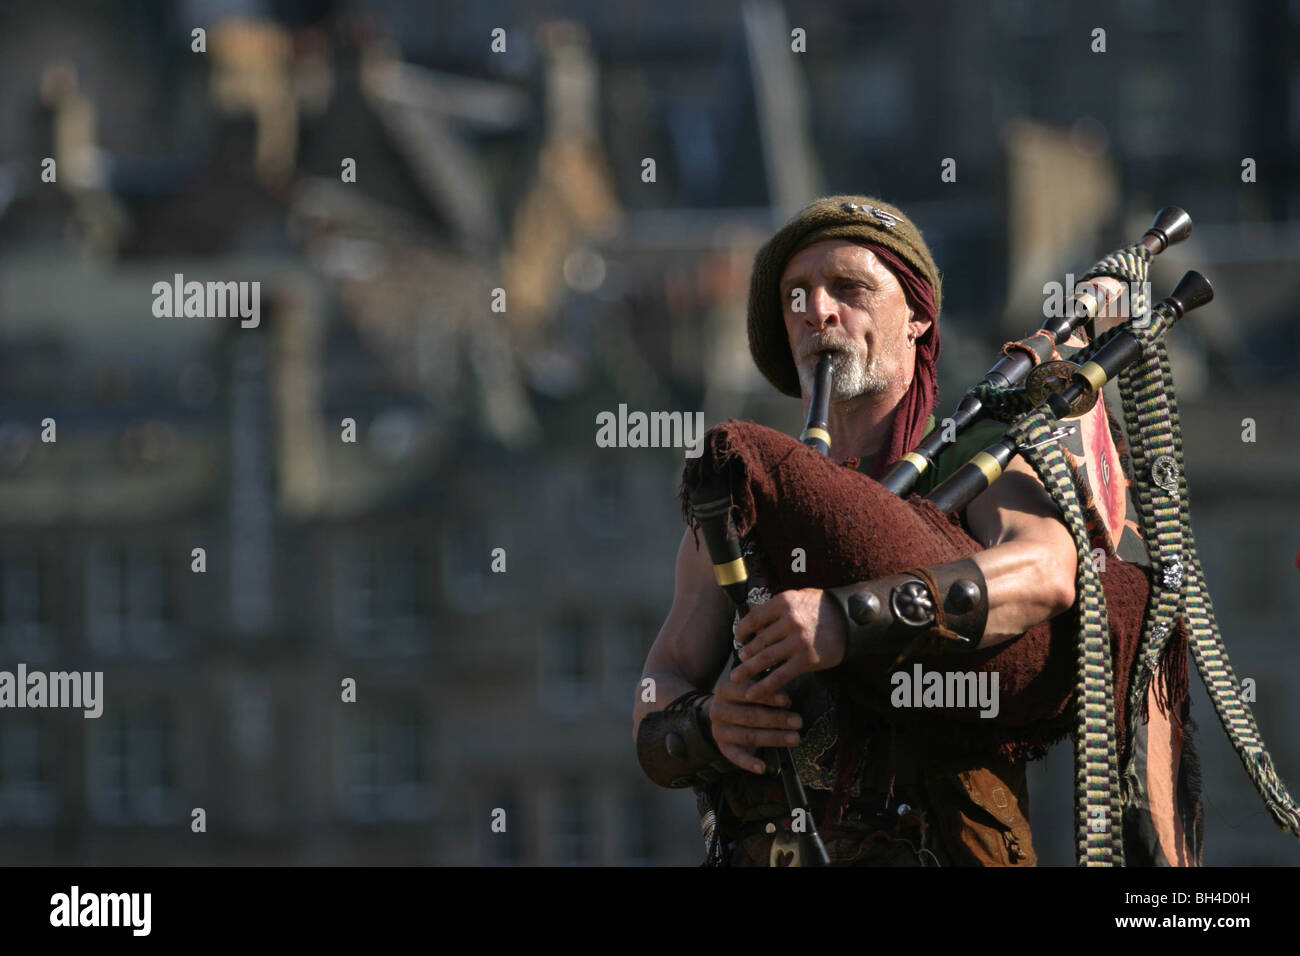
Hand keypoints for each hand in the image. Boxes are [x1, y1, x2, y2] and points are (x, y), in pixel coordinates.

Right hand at [705, 673, 800, 774]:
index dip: (767, 697)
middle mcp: (717, 710)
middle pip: (749, 716)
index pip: (746, 692)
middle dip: (776, 719)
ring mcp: (719, 730)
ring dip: (774, 738)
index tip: (786, 700)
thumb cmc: (745, 699)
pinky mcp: (723, 748)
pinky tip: (762, 768)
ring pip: (748, 736)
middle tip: (798, 721)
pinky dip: (750, 763)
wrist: (724, 714)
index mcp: (723, 689)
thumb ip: (767, 693)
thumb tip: (786, 701)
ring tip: (795, 738)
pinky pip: (737, 757)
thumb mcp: (753, 689)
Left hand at [731, 589, 846, 698]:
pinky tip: (752, 693)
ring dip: (748, 669)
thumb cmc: (823, 608)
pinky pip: (780, 675)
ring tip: (737, 676)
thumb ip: (776, 607)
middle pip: (759, 641)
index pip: (754, 618)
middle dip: (745, 653)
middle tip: (738, 660)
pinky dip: (764, 686)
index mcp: (784, 603)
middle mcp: (789, 621)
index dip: (742, 630)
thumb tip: (752, 616)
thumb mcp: (798, 597)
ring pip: (766, 658)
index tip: (738, 637)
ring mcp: (798, 642)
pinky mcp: (806, 660)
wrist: (851, 620)